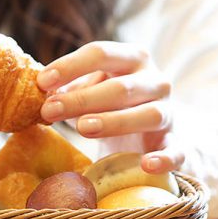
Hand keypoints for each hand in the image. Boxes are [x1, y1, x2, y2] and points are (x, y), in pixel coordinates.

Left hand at [36, 41, 183, 173]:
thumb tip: (44, 92)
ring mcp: (168, 112)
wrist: (149, 130)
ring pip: (148, 115)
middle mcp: (155, 81)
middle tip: (49, 110)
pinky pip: (176, 151)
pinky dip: (165, 158)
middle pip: (120, 87)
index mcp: (132, 58)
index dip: (70, 66)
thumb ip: (69, 87)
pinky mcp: (174, 142)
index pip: (101, 54)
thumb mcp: (91, 87)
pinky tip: (146, 165)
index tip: (41, 82)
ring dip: (115, 121)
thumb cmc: (111, 102)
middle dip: (82, 99)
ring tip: (82, 128)